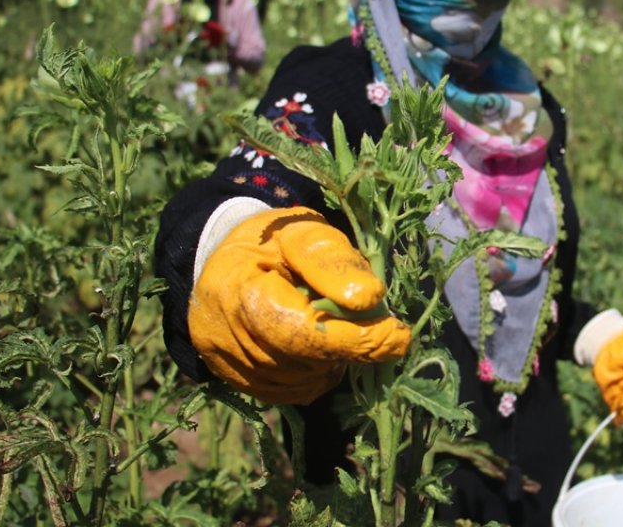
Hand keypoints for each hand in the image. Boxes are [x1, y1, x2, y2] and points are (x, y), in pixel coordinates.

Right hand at [188, 207, 410, 404]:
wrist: (226, 261)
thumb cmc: (270, 241)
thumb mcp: (301, 231)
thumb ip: (332, 260)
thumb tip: (370, 299)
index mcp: (238, 292)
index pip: (303, 331)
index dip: (355, 338)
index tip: (398, 335)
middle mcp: (224, 338)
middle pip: (305, 359)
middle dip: (351, 345)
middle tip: (379, 326)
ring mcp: (228, 367)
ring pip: (304, 380)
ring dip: (335, 359)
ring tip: (338, 326)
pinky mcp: (238, 384)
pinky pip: (294, 392)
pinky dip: (318, 373)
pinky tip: (318, 347)